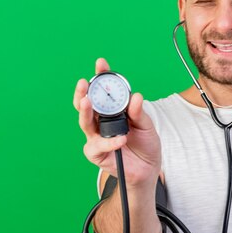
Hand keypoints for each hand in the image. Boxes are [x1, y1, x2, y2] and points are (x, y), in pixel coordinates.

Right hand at [73, 58, 160, 187]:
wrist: (148, 169)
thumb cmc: (145, 144)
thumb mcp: (147, 126)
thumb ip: (139, 113)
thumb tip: (136, 97)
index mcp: (113, 110)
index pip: (104, 90)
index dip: (101, 76)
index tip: (101, 63)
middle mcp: (101, 121)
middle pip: (86, 104)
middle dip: (83, 92)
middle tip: (84, 83)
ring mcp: (96, 136)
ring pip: (84, 122)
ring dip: (85, 111)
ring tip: (88, 102)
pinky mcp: (97, 153)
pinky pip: (98, 145)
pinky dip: (109, 142)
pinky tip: (121, 140)